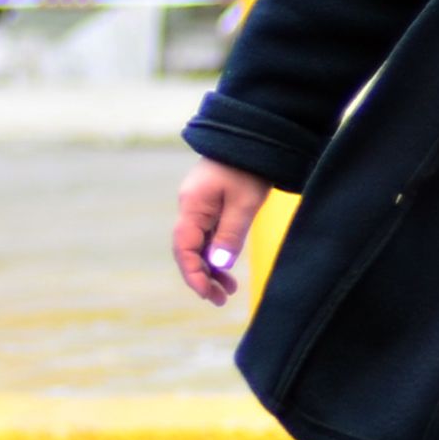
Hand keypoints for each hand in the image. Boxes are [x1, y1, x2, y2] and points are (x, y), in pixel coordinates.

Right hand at [174, 158, 272, 305]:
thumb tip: (217, 266)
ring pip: (199, 245)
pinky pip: (208, 236)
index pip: (184, 248)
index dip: (193, 274)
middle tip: (220, 300)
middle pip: (188, 250)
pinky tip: (227, 269)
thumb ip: (231, 234)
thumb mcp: (244, 203)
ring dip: (210, 268)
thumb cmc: (249, 169)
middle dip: (201, 277)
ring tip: (229, 291)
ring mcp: (199, 207)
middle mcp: (190, 208)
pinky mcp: (211, 206)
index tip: (207, 295)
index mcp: (192, 207)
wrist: (253, 139)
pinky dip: (216, 253)